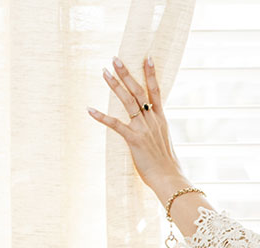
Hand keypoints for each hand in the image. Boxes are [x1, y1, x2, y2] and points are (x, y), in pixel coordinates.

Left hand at [86, 55, 188, 199]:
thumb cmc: (167, 165)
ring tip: (104, 72)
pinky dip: (102, 117)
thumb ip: (157, 131)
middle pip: (139, 91)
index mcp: (161, 120)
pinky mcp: (134, 140)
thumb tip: (152, 128)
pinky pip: (116, 125)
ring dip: (115, 86)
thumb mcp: (164, 142)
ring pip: (128, 102)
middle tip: (115, 59)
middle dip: (127, 74)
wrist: (170, 178)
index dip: (151, 74)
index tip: (147, 58)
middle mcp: (153, 120)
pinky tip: (89, 109)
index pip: (156, 91)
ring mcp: (144, 129)